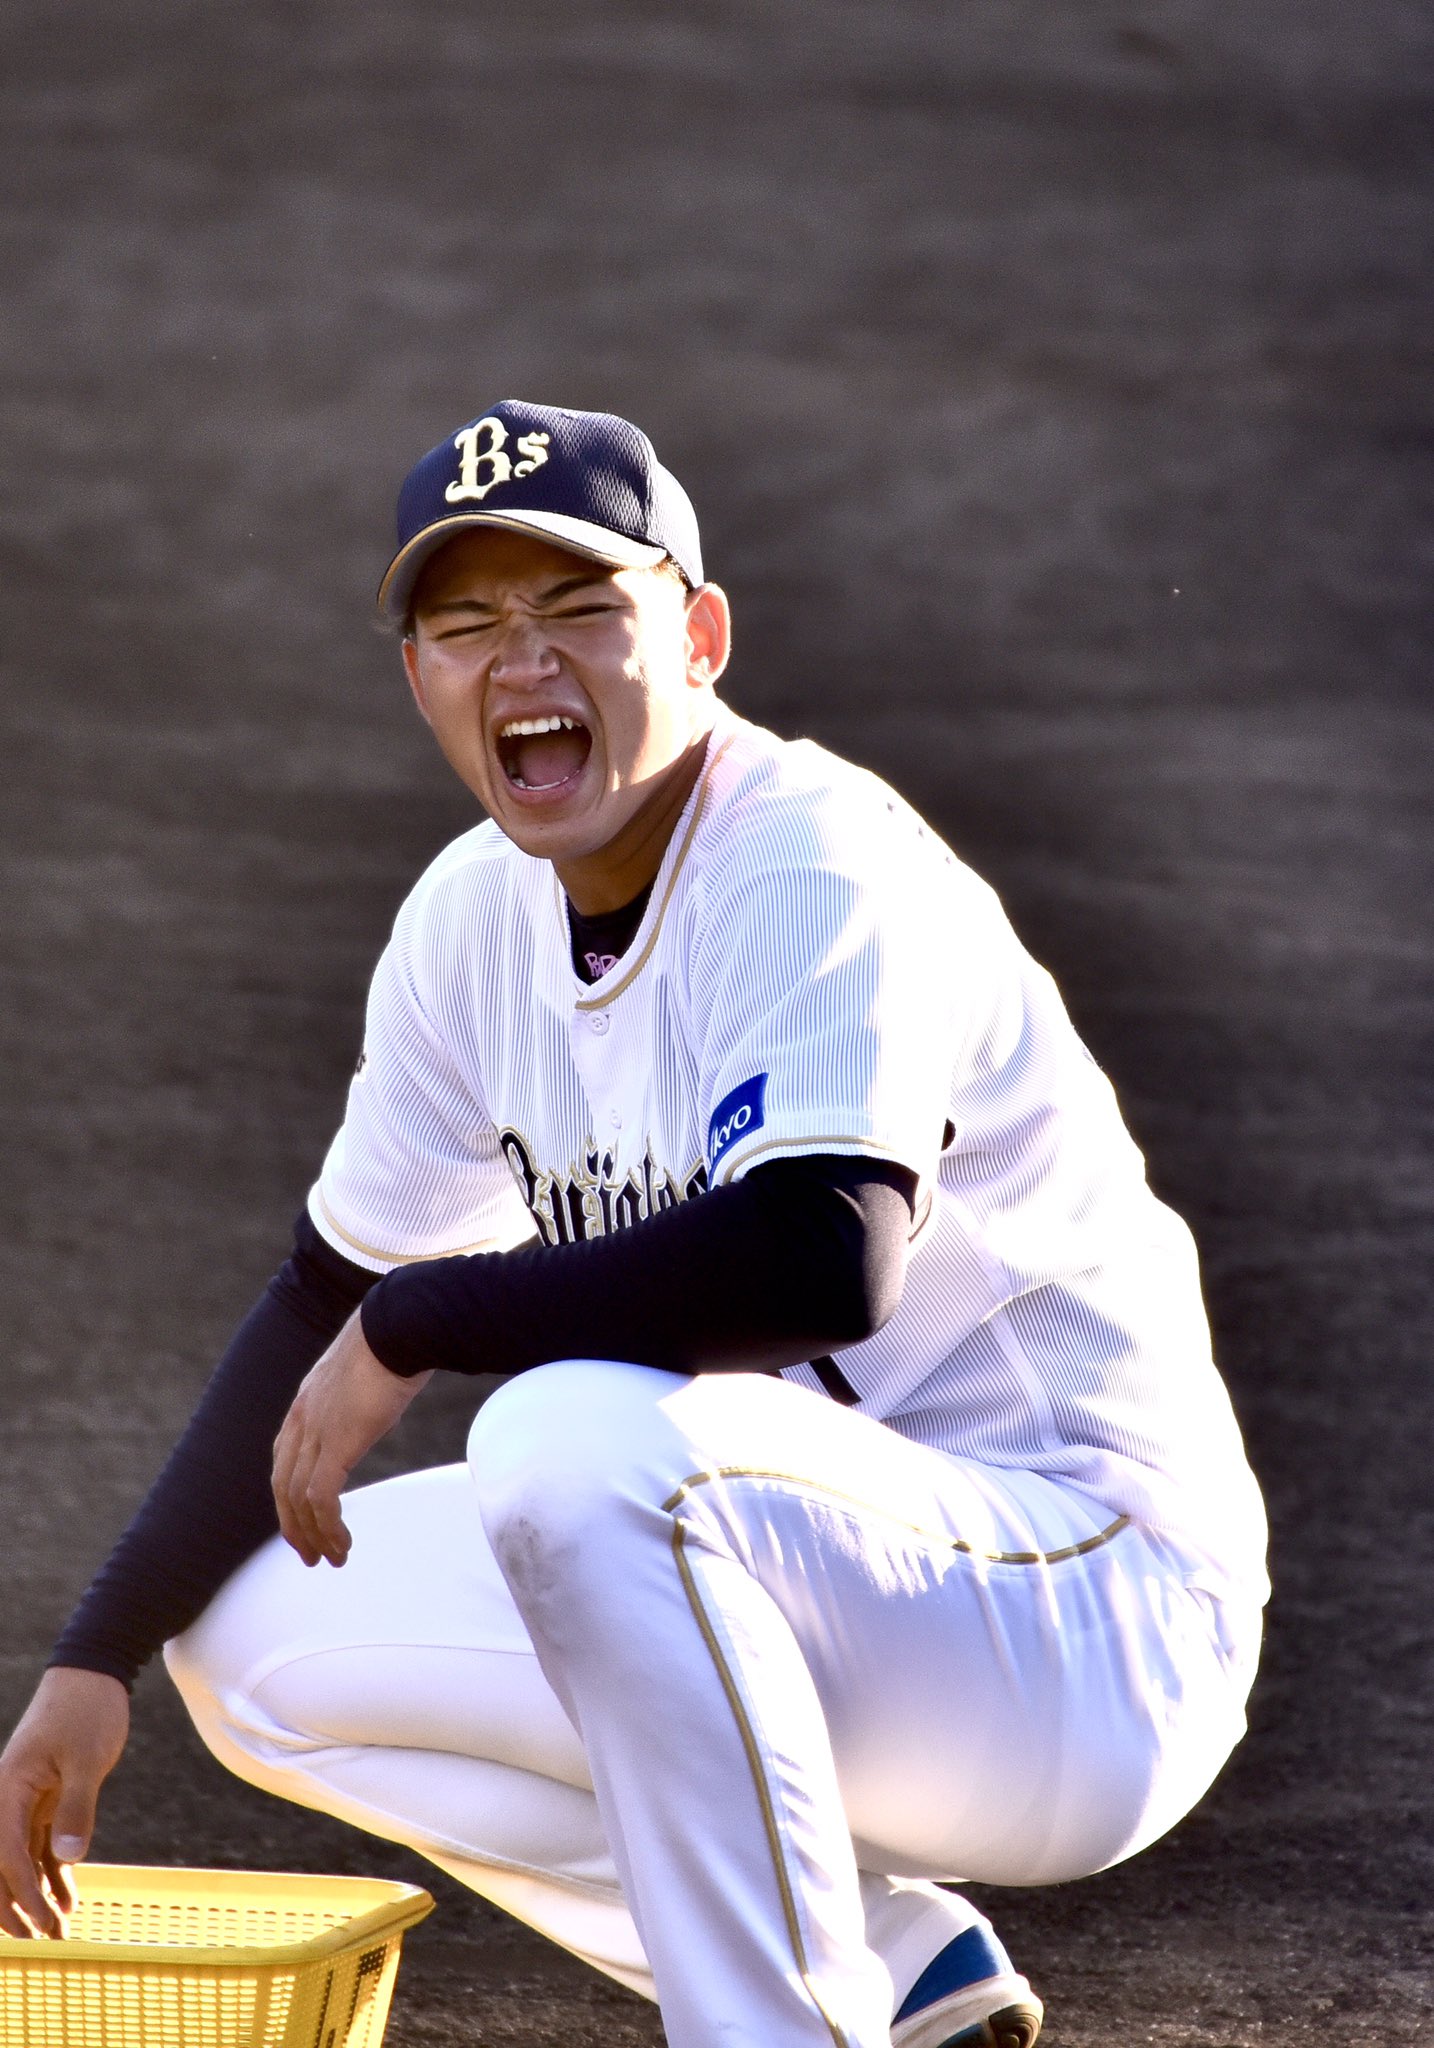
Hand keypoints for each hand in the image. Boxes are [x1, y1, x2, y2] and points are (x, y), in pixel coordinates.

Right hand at [0, 1666, 129, 1937]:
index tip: (43, 1922)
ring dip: (38, 1895)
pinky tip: (69, 1899)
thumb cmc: (87, 1708)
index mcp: (9, 1788)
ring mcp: (27, 1800)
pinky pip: (43, 1844)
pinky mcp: (47, 1798)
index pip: (7, 1853)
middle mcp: (10, 1799)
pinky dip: (53, 1872)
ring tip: (61, 1929)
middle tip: (46, 1939)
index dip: (23, 1893)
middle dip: (20, 1907)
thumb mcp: (88, 1757)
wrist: (93, 1672)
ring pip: (23, 1859)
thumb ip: (77, 1807)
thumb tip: (67, 1858)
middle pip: (4, 1866)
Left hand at [272, 1310, 430, 1567]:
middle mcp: (302, 1419)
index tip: (302, 1521)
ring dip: (314, 1535)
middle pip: (282, 1486)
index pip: (283, 1461)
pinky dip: (328, 1527)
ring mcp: (316, 1431)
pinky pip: (322, 1498)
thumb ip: (360, 1394)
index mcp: (305, 1403)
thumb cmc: (393, 1340)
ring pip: (300, 1499)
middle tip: (309, 1555)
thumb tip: (381, 1396)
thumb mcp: (365, 1371)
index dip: (287, 1497)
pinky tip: (342, 1544)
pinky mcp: (337, 1443)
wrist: (398, 1327)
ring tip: (331, 1560)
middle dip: (294, 1526)